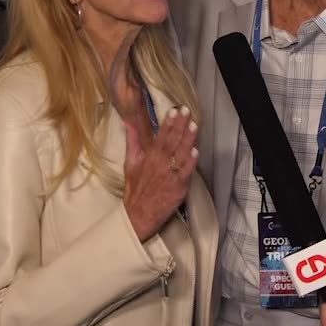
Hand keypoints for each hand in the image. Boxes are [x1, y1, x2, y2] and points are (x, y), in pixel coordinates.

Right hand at [122, 107, 199, 240]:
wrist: (138, 215)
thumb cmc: (135, 189)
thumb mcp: (130, 163)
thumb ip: (132, 142)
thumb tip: (128, 123)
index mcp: (149, 157)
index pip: (160, 136)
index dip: (168, 123)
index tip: (174, 110)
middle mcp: (160, 163)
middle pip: (172, 141)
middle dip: (180, 125)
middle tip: (187, 111)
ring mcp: (170, 174)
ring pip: (181, 153)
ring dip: (188, 139)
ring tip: (194, 125)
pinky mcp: (179, 186)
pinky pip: (186, 172)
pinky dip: (191, 162)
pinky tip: (196, 151)